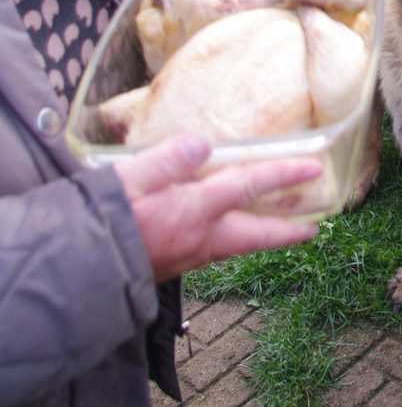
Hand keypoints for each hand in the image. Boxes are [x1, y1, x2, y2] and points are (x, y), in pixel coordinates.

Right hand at [115, 135, 321, 282]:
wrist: (72, 271)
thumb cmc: (98, 219)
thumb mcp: (128, 178)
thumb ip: (168, 159)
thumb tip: (203, 144)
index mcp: (193, 211)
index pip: (248, 186)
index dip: (282, 174)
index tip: (314, 167)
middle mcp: (199, 238)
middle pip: (255, 235)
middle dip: (288, 232)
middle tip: (315, 230)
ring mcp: (188, 257)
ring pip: (237, 247)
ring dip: (263, 239)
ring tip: (284, 233)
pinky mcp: (174, 266)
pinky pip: (216, 252)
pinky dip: (234, 244)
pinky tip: (230, 237)